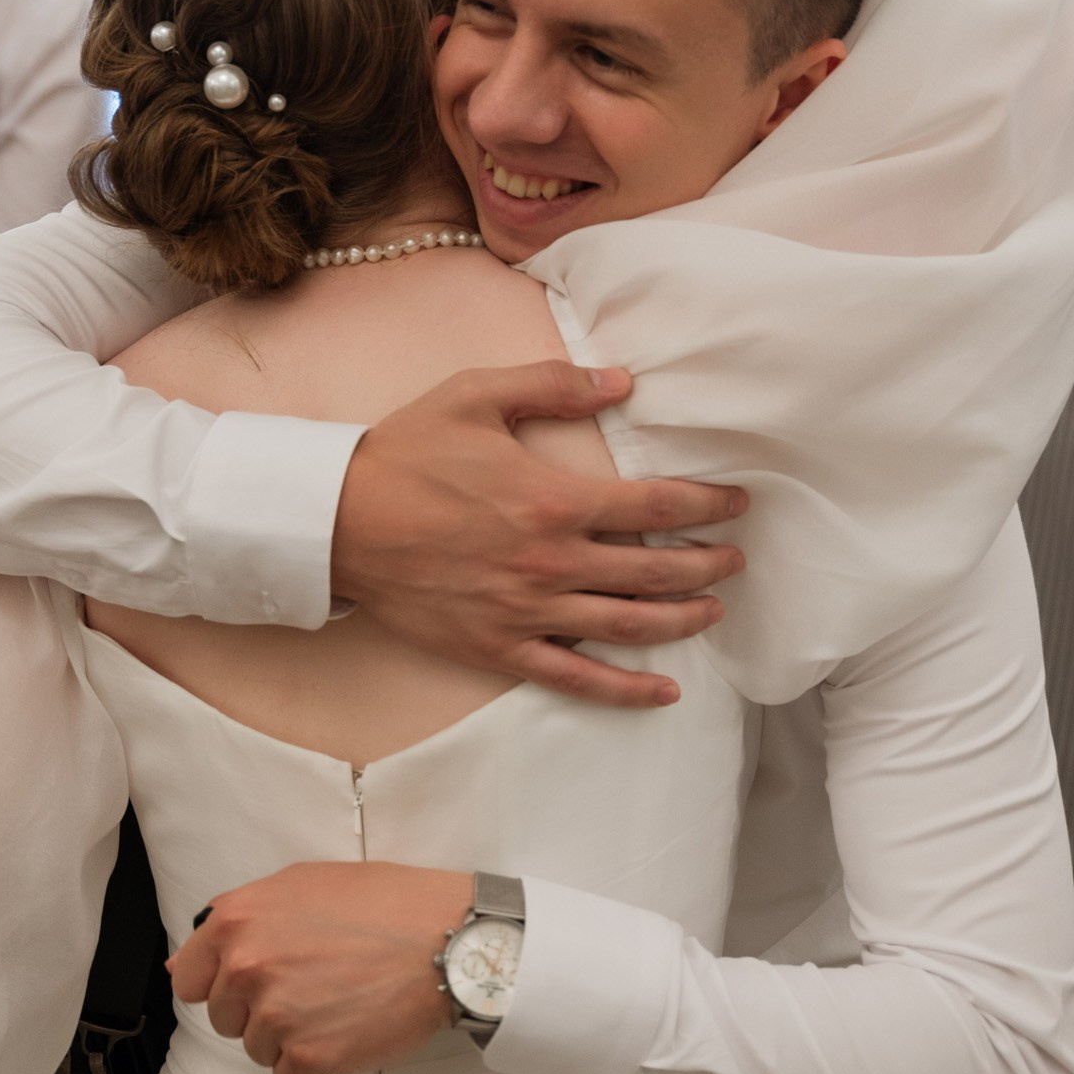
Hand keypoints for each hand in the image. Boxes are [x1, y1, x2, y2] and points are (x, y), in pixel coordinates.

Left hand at [171, 862, 473, 1073]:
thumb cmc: (383, 904)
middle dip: (258, 1009)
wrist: (445, 940)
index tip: (250, 983)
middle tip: (310, 987)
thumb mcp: (300, 883)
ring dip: (290, 1037)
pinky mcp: (309, 1057)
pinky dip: (314, 1065)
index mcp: (236, 922)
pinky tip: (344, 1033)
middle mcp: (246, 968)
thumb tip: (186, 961)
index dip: (219, 982)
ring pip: (258, 1049)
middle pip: (224, 1018)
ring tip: (336, 1005)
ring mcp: (276, 1015)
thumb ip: (240, 918)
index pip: (187, 978)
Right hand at [332, 363, 746, 711]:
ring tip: (714, 610)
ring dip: (684, 620)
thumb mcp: (476, 395)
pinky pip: (577, 677)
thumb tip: (621, 381)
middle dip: (709, 564)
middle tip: (737, 557)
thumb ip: (554, 384)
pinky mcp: (501, 648)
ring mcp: (529, 611)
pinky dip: (626, 690)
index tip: (736, 503)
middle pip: (657, 571)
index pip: (658, 507)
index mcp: (554, 499)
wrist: (336, 521)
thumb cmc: (405, 453)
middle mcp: (552, 561)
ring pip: (630, 625)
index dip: (708, 505)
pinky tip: (665, 691)